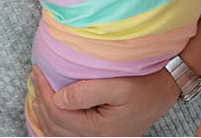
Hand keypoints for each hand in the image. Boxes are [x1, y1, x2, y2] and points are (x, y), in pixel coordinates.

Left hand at [27, 65, 179, 136]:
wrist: (165, 92)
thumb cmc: (145, 87)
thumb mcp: (119, 86)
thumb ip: (87, 92)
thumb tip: (59, 98)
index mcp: (100, 130)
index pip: (58, 114)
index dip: (43, 92)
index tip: (37, 70)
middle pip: (54, 127)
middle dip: (40, 102)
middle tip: (35, 77)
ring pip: (58, 135)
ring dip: (43, 115)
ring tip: (37, 92)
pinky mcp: (99, 136)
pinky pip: (68, 136)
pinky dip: (53, 124)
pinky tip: (47, 112)